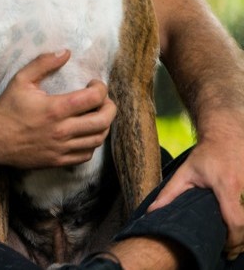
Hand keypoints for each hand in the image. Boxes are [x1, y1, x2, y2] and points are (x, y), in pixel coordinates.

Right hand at [0, 50, 116, 169]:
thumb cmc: (7, 108)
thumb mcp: (21, 80)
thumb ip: (43, 63)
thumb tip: (66, 52)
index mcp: (55, 108)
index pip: (94, 98)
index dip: (101, 88)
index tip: (95, 84)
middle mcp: (62, 130)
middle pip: (103, 120)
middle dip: (110, 107)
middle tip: (105, 101)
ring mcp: (62, 147)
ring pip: (98, 139)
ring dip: (104, 125)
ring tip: (97, 116)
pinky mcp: (59, 160)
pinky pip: (86, 154)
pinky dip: (92, 143)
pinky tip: (85, 133)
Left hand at [147, 112, 243, 257]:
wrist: (227, 134)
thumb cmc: (206, 155)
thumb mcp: (185, 172)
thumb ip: (169, 193)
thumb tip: (151, 211)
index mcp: (227, 186)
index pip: (235, 221)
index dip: (232, 240)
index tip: (224, 248)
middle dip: (240, 242)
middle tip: (229, 251)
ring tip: (234, 242)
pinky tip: (242, 228)